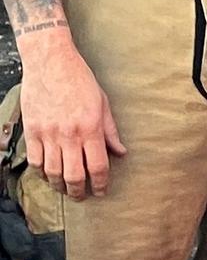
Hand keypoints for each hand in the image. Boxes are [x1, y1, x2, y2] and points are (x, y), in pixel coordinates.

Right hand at [19, 32, 124, 200]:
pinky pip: (36, 161)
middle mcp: (69, 135)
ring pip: (53, 173)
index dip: (101, 183)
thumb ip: (110, 130)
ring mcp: (48, 135)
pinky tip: (49, 174)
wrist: (51, 63)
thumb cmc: (80, 80)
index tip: (102, 191)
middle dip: (79, 191)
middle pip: (74, 176)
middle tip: (83, 196)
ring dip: (60, 186)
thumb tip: (121, 152)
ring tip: (66, 189)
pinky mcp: (32, 132)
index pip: (98, 165)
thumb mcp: (103, 102)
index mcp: (91, 127)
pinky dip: (42, 173)